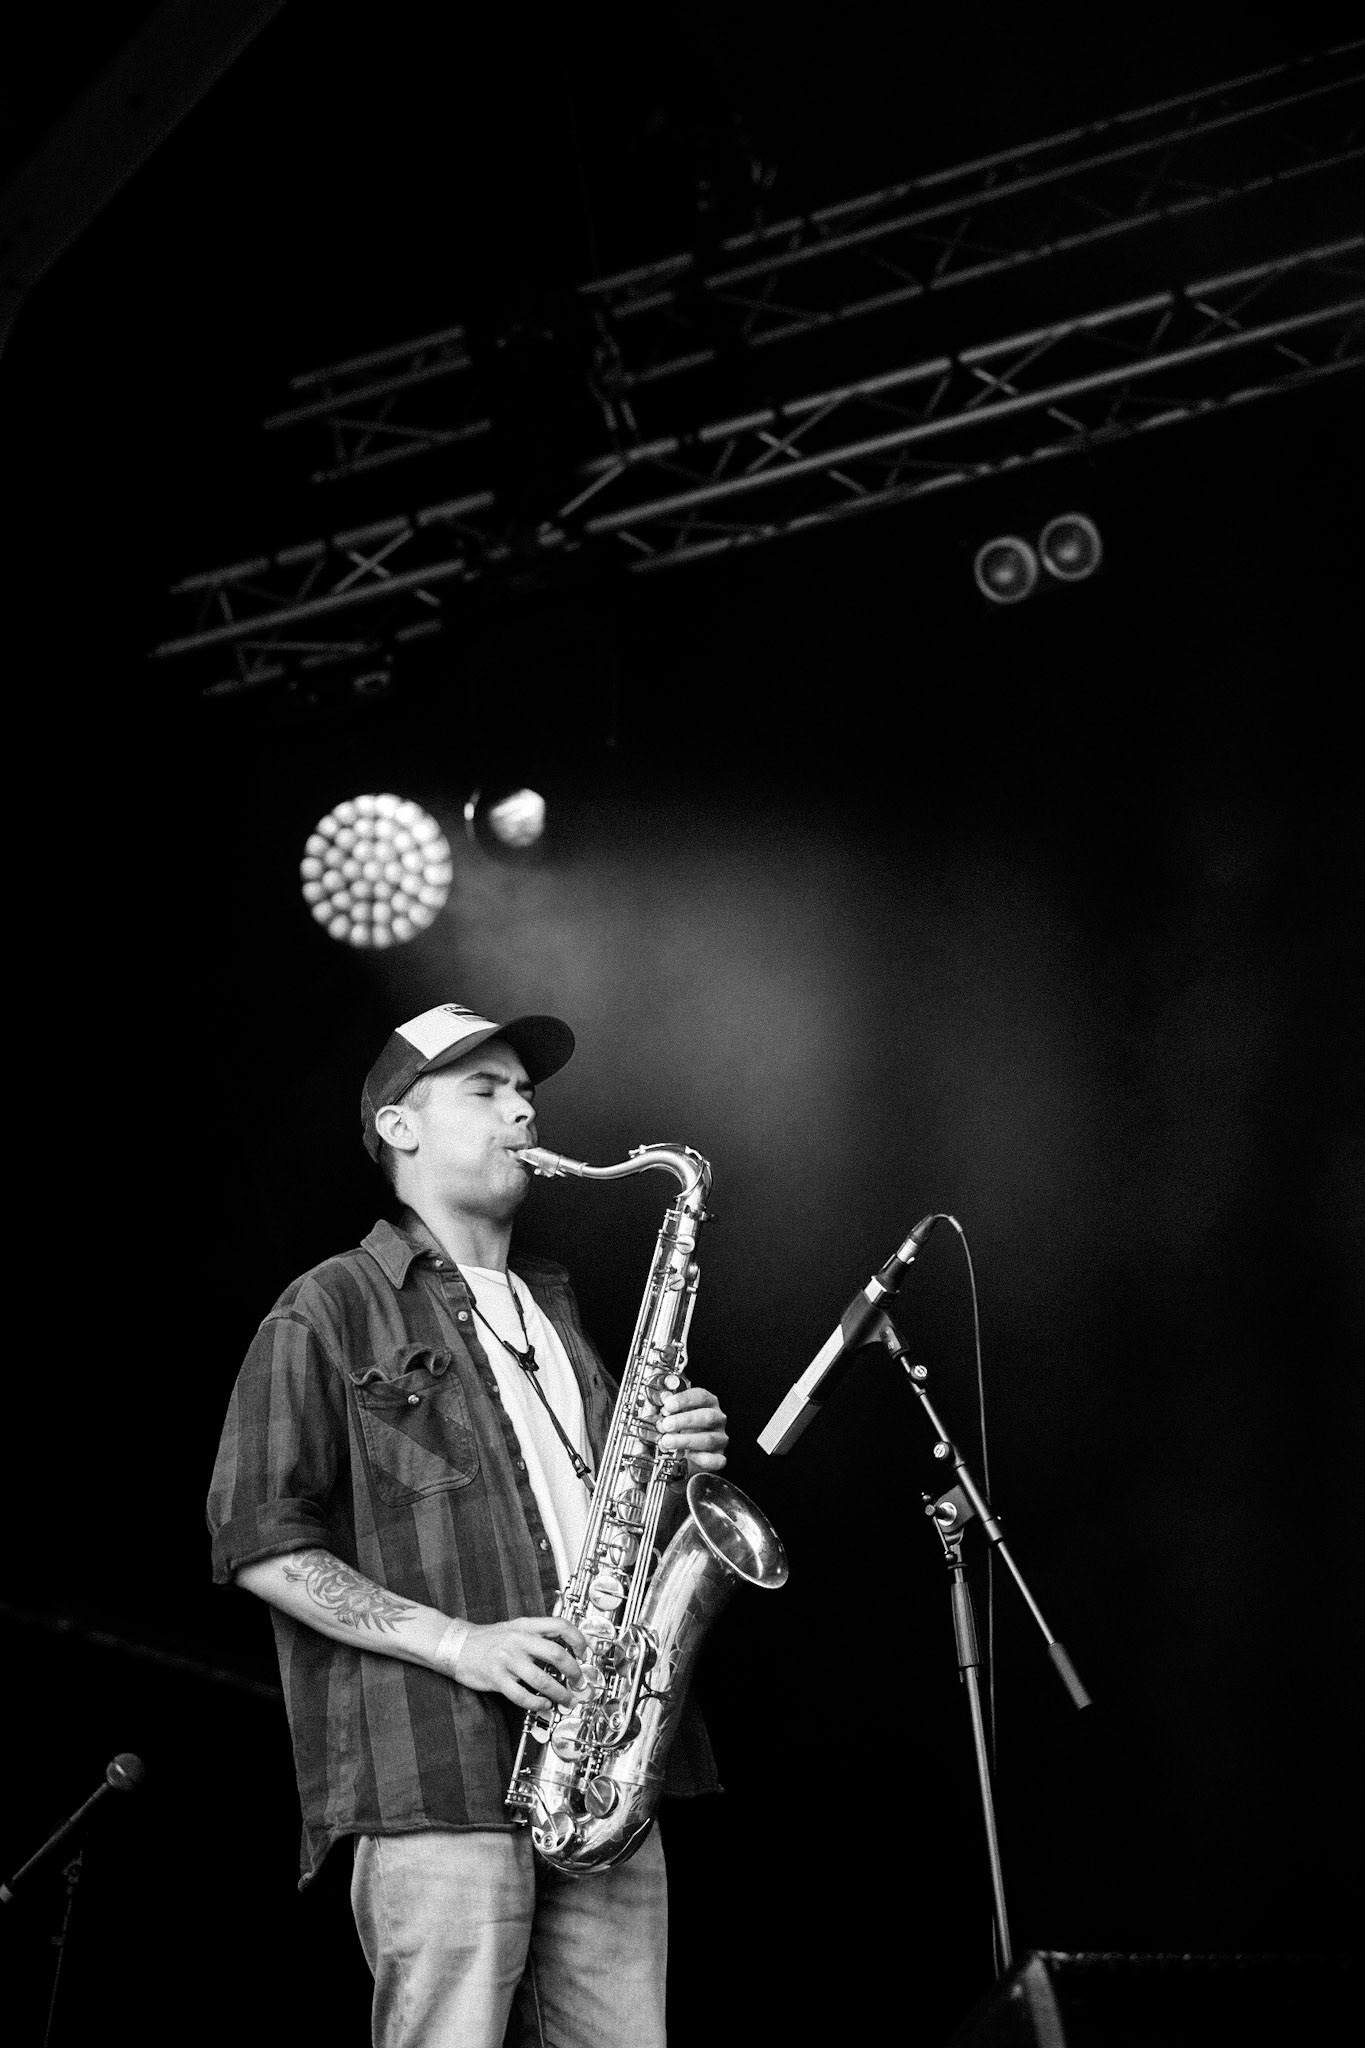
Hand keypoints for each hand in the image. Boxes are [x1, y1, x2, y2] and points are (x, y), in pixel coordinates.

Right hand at [451, 1616, 587, 1709]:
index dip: (578, 1638)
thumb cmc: (488, 1639)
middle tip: (580, 1682)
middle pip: (556, 1654)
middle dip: (574, 1671)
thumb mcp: (514, 1628)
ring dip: (560, 1693)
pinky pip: (521, 1695)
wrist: (456, 1645)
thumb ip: (537, 1635)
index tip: (585, 1652)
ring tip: (567, 1700)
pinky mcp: (496, 1678)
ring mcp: (506, 1659)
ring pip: (542, 1679)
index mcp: (525, 1625)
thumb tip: (565, 1649)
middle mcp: (518, 1640)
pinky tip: (543, 1705)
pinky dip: (537, 1703)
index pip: (559, 1625)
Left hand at [657, 1384, 727, 1473]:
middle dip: (684, 1421)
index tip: (668, 1405)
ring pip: (709, 1439)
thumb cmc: (683, 1427)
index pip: (701, 1396)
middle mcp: (717, 1419)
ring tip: (667, 1441)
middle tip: (665, 1425)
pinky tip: (687, 1455)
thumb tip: (664, 1398)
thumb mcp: (675, 1413)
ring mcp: (720, 1438)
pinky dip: (701, 1458)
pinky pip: (715, 1459)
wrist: (689, 1452)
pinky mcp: (719, 1456)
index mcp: (708, 1403)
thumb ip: (670, 1406)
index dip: (684, 1400)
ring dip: (685, 1440)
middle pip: (707, 1417)